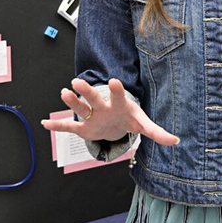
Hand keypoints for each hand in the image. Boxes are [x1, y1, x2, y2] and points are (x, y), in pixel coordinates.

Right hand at [42, 78, 178, 145]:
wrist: (116, 122)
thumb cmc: (129, 118)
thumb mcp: (144, 125)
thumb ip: (158, 132)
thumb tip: (176, 141)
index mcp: (119, 105)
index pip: (119, 96)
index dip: (117, 90)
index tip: (115, 81)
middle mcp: (103, 107)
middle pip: (94, 98)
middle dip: (87, 91)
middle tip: (77, 81)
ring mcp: (91, 116)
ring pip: (80, 108)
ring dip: (71, 102)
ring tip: (64, 93)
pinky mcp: (83, 128)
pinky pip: (68, 128)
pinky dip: (57, 127)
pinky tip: (45, 124)